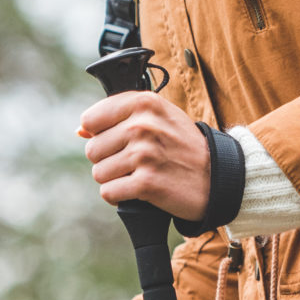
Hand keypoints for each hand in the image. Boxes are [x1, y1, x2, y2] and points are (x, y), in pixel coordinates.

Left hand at [78, 91, 210, 219]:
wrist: (219, 176)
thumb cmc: (184, 146)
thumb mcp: (158, 118)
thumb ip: (119, 118)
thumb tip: (79, 130)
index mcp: (144, 103)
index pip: (90, 120)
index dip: (102, 134)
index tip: (123, 140)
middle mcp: (142, 125)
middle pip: (92, 149)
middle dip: (109, 160)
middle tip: (138, 161)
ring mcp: (144, 154)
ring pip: (99, 173)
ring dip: (116, 179)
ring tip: (142, 174)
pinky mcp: (146, 183)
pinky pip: (109, 192)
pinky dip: (121, 196)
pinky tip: (142, 190)